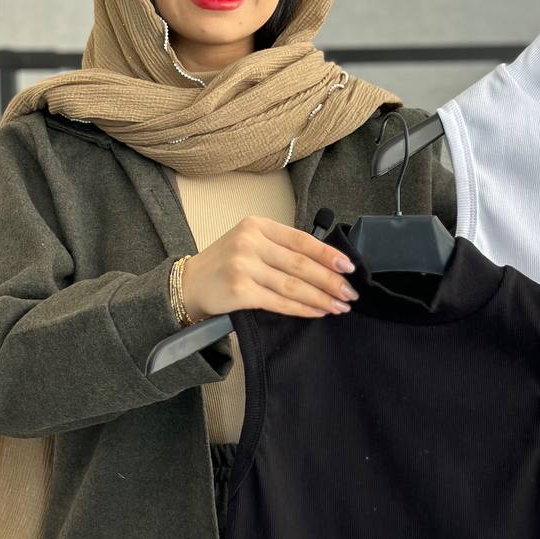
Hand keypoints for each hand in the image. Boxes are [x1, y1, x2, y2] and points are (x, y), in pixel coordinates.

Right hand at [181, 216, 360, 321]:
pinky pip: (279, 302)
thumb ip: (280, 247)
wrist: (189, 284)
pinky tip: (317, 312)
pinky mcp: (239, 291)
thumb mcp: (250, 242)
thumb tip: (325, 264)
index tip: (348, 267)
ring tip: (339, 306)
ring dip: (321, 298)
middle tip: (350, 292)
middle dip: (330, 280)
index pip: (301, 240)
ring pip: (293, 285)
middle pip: (300, 263)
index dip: (328, 254)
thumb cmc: (225, 264)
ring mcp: (243, 266)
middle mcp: (250, 242)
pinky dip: (301, 309)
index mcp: (258, 226)